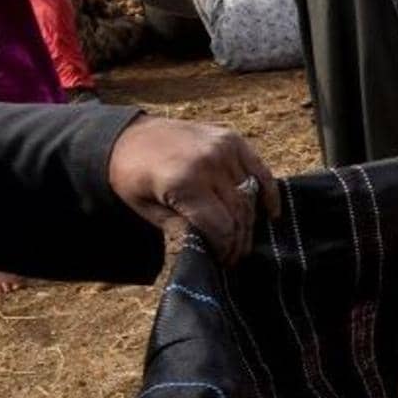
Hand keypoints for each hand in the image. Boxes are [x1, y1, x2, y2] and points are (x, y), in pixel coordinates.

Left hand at [108, 116, 280, 264]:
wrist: (126, 135)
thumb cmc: (132, 175)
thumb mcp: (144, 209)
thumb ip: (179, 228)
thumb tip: (208, 246)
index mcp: (183, 183)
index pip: (220, 226)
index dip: (225, 249)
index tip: (224, 262)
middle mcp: (208, 164)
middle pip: (238, 213)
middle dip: (239, 240)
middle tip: (235, 256)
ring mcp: (223, 149)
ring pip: (250, 195)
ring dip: (250, 221)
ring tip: (244, 238)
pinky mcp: (232, 140)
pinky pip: (260, 170)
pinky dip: (269, 192)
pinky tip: (270, 212)